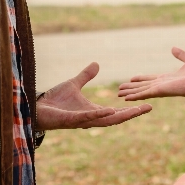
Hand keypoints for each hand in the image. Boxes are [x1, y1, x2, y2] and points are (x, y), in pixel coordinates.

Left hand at [37, 62, 151, 130]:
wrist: (36, 108)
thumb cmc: (54, 101)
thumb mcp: (73, 84)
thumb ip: (86, 76)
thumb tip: (97, 64)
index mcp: (93, 111)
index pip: (116, 111)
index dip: (131, 108)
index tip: (147, 104)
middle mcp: (91, 118)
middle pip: (116, 118)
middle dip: (132, 113)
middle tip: (148, 107)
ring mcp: (82, 120)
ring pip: (105, 120)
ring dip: (120, 115)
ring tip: (135, 110)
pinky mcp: (71, 120)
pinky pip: (87, 118)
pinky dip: (98, 115)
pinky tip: (109, 110)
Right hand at [118, 47, 184, 104]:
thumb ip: (181, 55)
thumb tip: (173, 48)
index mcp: (166, 78)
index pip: (150, 79)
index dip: (140, 79)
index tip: (132, 79)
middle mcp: (161, 85)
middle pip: (142, 86)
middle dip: (131, 88)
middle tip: (120, 89)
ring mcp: (159, 89)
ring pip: (140, 91)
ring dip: (129, 93)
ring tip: (119, 94)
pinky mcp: (159, 92)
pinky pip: (144, 93)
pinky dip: (134, 96)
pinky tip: (125, 98)